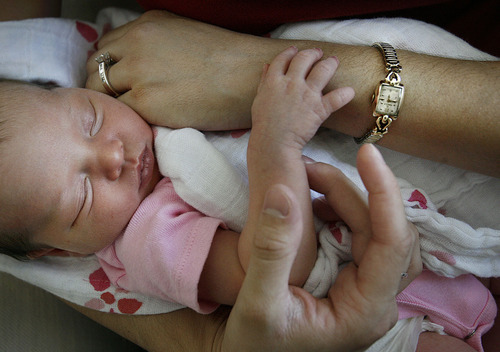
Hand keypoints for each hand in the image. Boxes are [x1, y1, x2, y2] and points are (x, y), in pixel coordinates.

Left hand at [86, 10, 271, 129]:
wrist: (247, 76)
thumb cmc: (229, 60)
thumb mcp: (186, 35)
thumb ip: (157, 44)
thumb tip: (145, 65)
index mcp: (147, 25)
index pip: (108, 46)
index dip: (110, 67)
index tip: (118, 83)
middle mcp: (136, 43)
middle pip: (96, 67)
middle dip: (103, 85)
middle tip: (118, 102)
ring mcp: (138, 72)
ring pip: (101, 90)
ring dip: (112, 103)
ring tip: (129, 115)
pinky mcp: (145, 101)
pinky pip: (120, 112)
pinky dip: (126, 119)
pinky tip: (141, 123)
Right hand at [222, 144, 420, 350]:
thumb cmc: (256, 345)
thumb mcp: (257, 302)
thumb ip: (271, 251)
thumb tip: (283, 192)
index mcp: (365, 311)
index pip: (393, 244)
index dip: (385, 194)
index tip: (366, 153)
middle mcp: (376, 300)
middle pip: (385, 232)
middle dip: (353, 193)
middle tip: (310, 170)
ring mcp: (366, 290)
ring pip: (376, 231)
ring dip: (347, 200)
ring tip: (309, 182)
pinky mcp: (353, 281)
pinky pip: (360, 237)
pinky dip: (340, 213)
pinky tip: (313, 206)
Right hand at [251, 47, 353, 150]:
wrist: (273, 143)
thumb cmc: (263, 124)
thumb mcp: (259, 98)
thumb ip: (263, 81)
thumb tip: (266, 66)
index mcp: (274, 81)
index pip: (283, 59)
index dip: (291, 52)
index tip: (295, 50)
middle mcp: (291, 83)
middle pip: (305, 59)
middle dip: (313, 53)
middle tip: (318, 53)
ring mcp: (307, 95)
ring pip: (323, 70)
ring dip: (330, 63)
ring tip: (333, 61)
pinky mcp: (319, 109)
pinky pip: (337, 97)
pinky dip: (345, 94)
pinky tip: (349, 92)